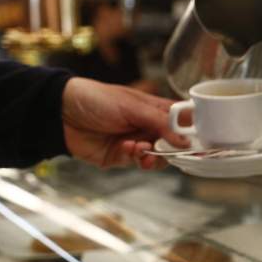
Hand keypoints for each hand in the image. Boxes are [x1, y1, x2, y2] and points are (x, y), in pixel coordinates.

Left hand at [61, 78, 190, 168]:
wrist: (60, 113)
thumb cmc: (97, 99)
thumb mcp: (133, 107)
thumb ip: (160, 124)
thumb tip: (185, 141)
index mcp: (156, 109)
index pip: (183, 121)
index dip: (192, 132)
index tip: (200, 142)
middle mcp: (149, 126)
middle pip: (174, 143)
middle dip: (172, 149)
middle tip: (168, 150)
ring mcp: (137, 142)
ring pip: (158, 157)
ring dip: (154, 156)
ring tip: (142, 151)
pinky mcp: (121, 157)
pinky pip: (138, 162)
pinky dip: (135, 158)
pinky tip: (127, 149)